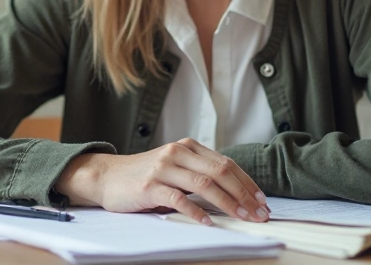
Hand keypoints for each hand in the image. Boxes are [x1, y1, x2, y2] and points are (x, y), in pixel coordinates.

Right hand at [54, 138, 269, 224]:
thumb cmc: (144, 175)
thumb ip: (198, 171)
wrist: (108, 177)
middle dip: (244, 194)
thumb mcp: (174, 166)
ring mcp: (163, 168)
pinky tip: (208, 223)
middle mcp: (177, 152)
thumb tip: (235, 191)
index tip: (262, 201)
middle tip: (258, 213)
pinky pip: (179, 199)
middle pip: (220, 172)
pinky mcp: (151, 186)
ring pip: (204, 184)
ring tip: (242, 218)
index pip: (226, 163)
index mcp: (188, 146)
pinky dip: (197, 212)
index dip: (247, 183)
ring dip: (228, 203)